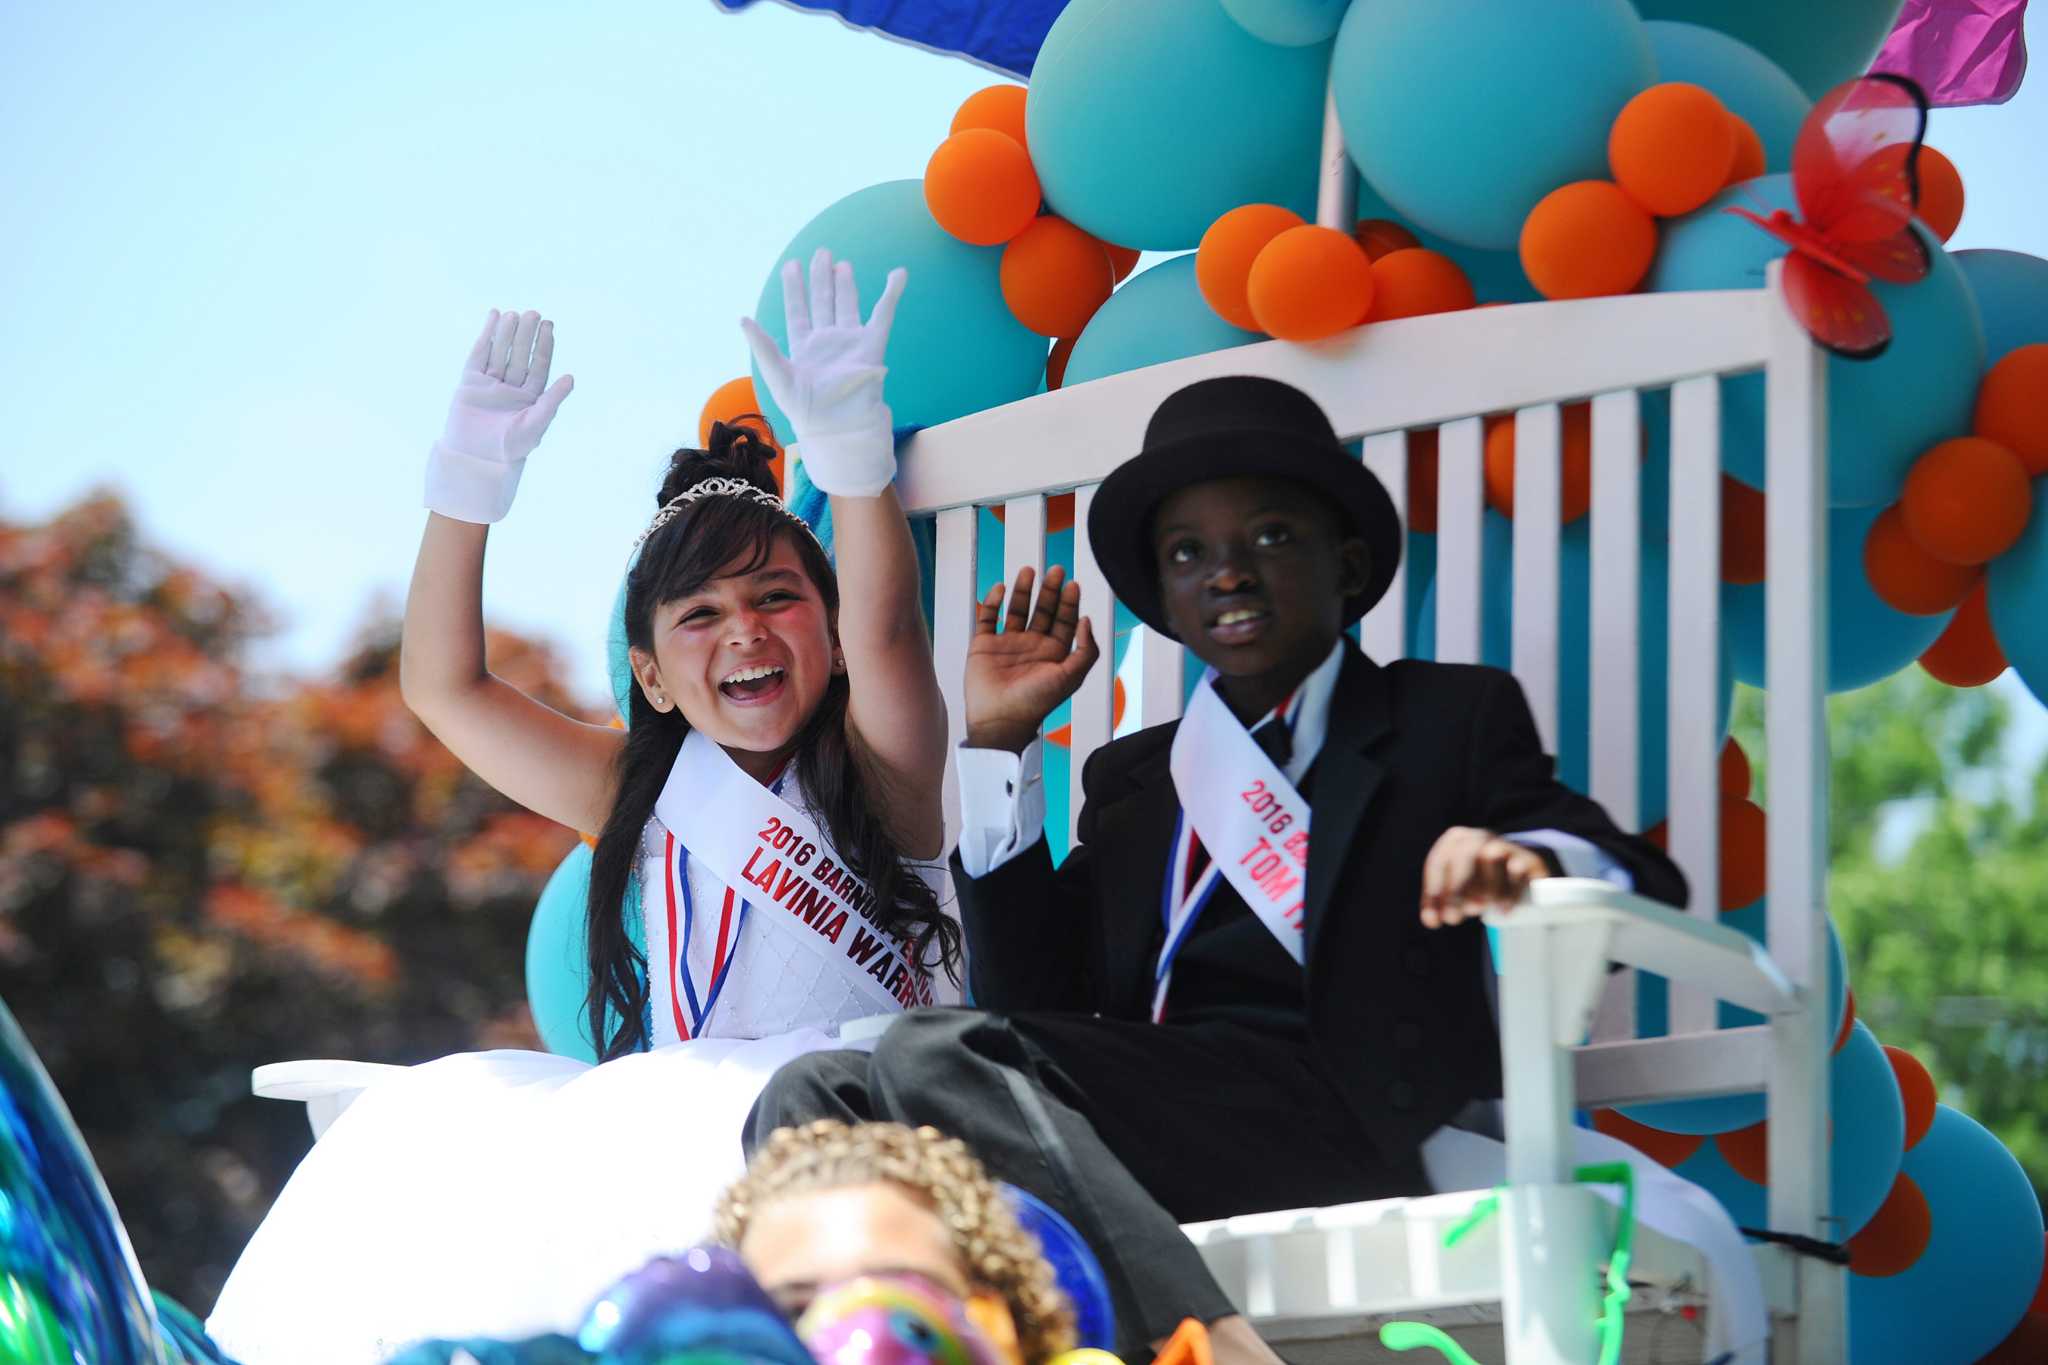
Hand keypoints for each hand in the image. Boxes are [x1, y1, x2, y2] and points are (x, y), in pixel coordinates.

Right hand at [424, 309, 574, 522]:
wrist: (476, 460)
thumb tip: (571, 377)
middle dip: (527, 335)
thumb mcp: (535, 424)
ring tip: (515, 314)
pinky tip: (493, 318)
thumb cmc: (510, 449)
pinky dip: (486, 336)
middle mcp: (511, 388)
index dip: (544, 346)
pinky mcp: (470, 383)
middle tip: (534, 313)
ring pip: (501, 352)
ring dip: (508, 333)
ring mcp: (490, 384)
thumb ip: (552, 400)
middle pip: (521, 355)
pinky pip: (479, 355)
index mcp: (530, 397)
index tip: (549, 325)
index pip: (539, 365)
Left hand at [740, 248, 905, 497]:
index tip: (791, 265)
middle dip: (821, 278)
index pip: (797, 310)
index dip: (794, 288)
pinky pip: (883, 315)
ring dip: (845, 284)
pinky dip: (891, 294)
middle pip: (823, 302)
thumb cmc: (807, 410)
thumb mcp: (778, 377)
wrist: (840, 428)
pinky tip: (897, 275)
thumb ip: (763, 347)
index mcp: (803, 347)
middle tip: (821, 252)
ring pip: (848, 305)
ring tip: (841, 263)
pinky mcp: (872, 347)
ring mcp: (850, 343)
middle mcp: (827, 342)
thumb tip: (743, 319)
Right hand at [963, 566, 1100, 752]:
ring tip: (1028, 571)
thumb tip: (1086, 620)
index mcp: (1054, 653)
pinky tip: (1000, 587)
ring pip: (1016, 609)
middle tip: (1056, 570)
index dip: (1069, 602)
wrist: (1000, 719)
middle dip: (1050, 590)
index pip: (1064, 620)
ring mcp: (1007, 644)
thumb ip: (1086, 650)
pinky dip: (993, 602)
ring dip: (1022, 590)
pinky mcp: (984, 645)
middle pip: (1043, 610)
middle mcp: (1032, 645)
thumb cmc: (1036, 702)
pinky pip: (988, 617)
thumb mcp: (1071, 677)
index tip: (1072, 584)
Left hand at [1419, 827, 1551, 927]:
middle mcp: (1479, 837)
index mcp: (1456, 840)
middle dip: (1457, 888)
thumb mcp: (1458, 891)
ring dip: (1483, 886)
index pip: (1438, 862)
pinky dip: (1509, 890)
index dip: (1435, 891)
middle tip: (1454, 918)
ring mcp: (1505, 845)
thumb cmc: (1480, 882)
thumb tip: (1432, 920)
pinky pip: (1518, 868)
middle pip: (1464, 854)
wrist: (1522, 871)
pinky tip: (1503, 909)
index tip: (1437, 918)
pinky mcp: (1529, 860)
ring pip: (1490, 856)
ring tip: (1482, 910)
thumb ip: (1443, 905)